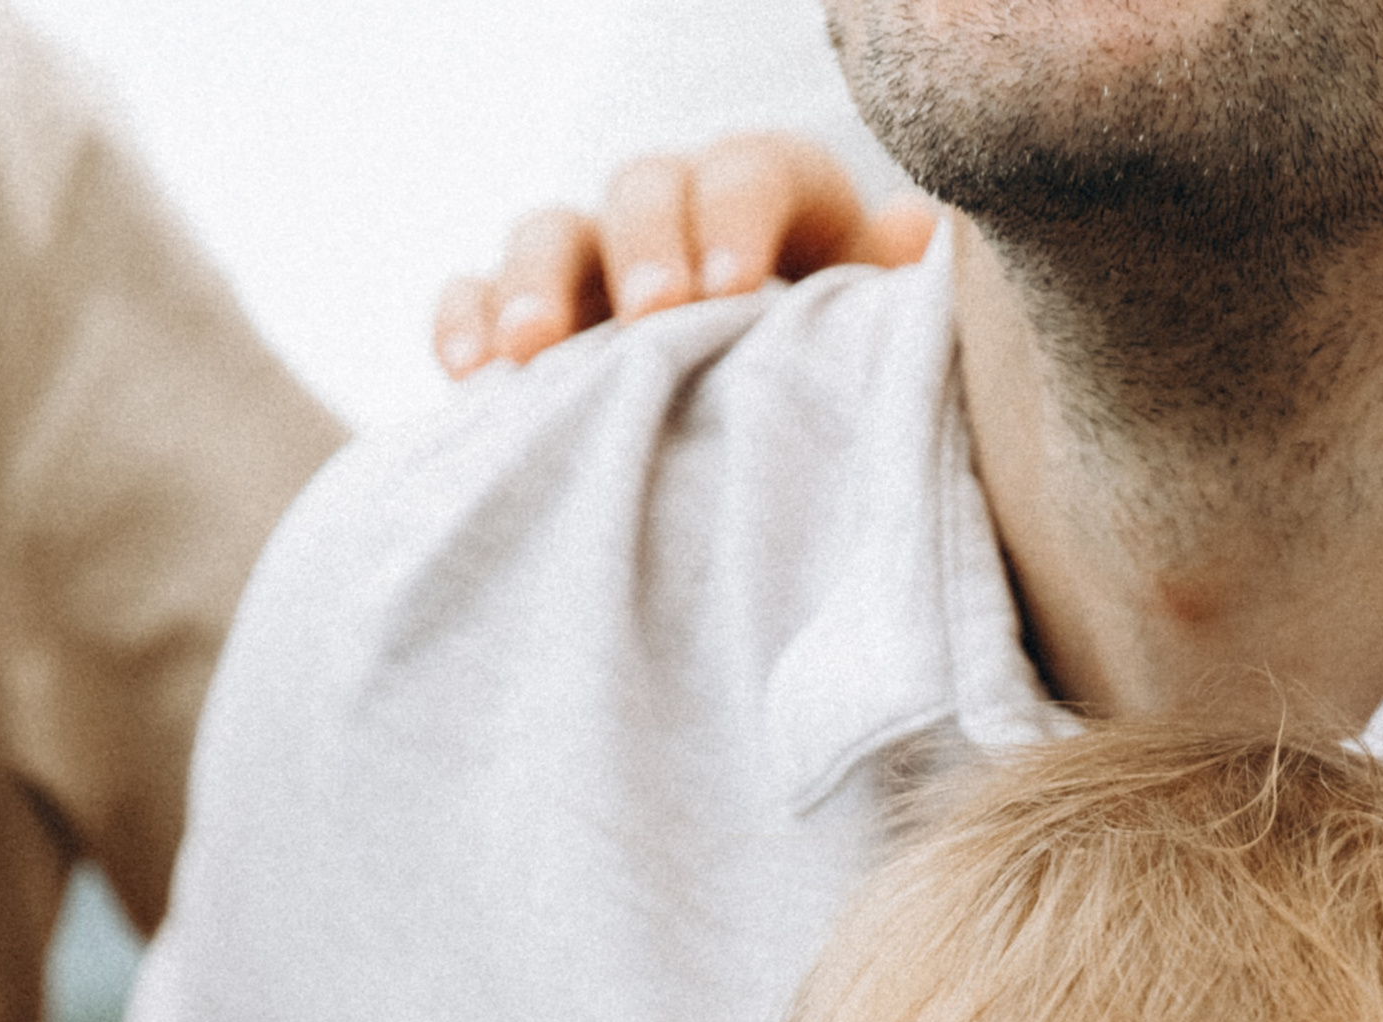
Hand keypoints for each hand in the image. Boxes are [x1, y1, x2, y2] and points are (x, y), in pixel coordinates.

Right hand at [433, 134, 936, 376]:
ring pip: (549, 232)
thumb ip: (901, 308)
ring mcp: (593, 273)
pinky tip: (470, 377)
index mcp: (774, 213)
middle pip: (643, 188)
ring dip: (536, 282)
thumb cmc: (847, 417)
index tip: (738, 289)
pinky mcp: (530, 330)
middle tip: (652, 318)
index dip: (738, 214)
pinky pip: (475, 297)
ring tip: (532, 353)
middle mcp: (675, 224)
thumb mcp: (885, 364)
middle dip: (643, 247)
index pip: (750, 169)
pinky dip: (464, 321)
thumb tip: (918, 232)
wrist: (779, 490)